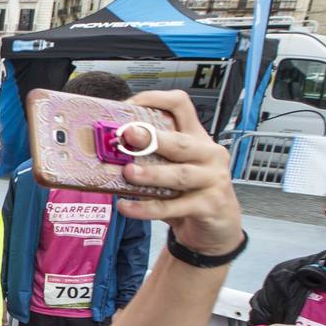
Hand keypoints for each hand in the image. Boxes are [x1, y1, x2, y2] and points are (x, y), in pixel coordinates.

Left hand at [117, 90, 242, 255]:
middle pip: (180, 142)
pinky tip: (126, 206)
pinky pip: (173, 206)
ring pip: (179, 174)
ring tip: (128, 172)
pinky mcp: (209, 205)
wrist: (217, 226)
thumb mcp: (173, 169)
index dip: (155, 100)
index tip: (128, 106)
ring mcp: (213, 180)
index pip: (180, 106)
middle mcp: (209, 154)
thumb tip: (108, 152)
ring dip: (151, 173)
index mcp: (197, 138)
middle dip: (152, 138)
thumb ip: (151, 159)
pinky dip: (147, 207)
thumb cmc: (190, 192)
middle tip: (128, 135)